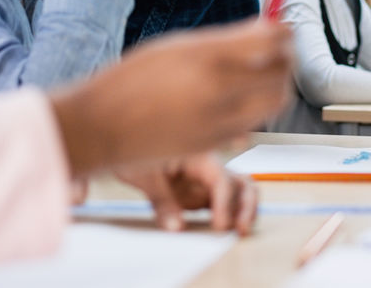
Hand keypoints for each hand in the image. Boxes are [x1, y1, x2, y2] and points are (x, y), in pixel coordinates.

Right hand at [48, 20, 293, 176]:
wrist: (101, 127)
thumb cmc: (132, 80)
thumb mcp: (177, 47)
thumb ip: (225, 41)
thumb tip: (267, 30)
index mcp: (207, 55)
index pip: (272, 39)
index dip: (284, 33)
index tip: (283, 30)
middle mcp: (218, 88)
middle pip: (282, 72)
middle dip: (287, 60)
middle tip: (281, 54)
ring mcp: (220, 120)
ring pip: (274, 102)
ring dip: (276, 87)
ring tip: (262, 77)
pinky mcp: (217, 144)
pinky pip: (253, 124)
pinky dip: (255, 110)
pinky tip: (238, 100)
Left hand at [116, 154, 258, 234]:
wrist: (124, 140)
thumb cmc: (134, 149)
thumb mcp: (144, 174)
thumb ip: (162, 201)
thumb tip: (176, 227)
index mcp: (198, 155)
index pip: (221, 179)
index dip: (225, 203)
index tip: (220, 226)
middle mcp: (208, 167)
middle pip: (241, 182)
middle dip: (246, 206)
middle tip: (240, 229)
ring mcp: (205, 180)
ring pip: (239, 191)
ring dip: (244, 210)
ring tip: (239, 231)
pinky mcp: (199, 193)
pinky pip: (222, 203)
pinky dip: (229, 215)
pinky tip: (218, 230)